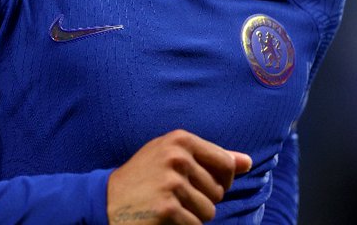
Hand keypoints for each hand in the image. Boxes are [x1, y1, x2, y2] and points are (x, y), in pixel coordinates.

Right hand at [107, 129, 251, 224]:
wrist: (108, 199)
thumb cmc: (146, 175)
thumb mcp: (172, 155)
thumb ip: (211, 156)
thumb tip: (247, 162)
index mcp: (180, 139)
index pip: (226, 164)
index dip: (221, 180)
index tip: (202, 182)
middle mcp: (177, 157)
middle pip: (218, 190)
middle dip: (203, 199)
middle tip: (176, 194)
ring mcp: (172, 183)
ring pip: (210, 211)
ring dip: (194, 214)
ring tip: (170, 204)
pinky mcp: (168, 208)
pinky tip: (164, 216)